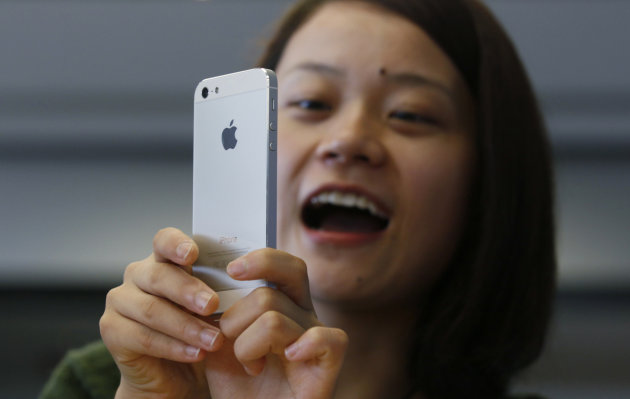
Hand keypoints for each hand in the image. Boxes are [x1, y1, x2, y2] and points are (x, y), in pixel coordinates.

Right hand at [99, 227, 223, 398]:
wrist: (178, 373)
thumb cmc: (200, 329)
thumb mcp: (213, 307)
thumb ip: (220, 289)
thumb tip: (245, 277)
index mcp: (163, 260)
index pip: (164, 241)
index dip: (176, 244)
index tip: (193, 254)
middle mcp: (137, 275)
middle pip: (159, 277)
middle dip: (188, 291)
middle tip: (212, 305)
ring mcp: (120, 301)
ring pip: (152, 310)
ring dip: (186, 327)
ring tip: (214, 340)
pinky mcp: (111, 330)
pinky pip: (142, 337)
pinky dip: (173, 347)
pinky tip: (195, 354)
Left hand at [204, 249, 348, 398]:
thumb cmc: (236, 383)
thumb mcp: (217, 341)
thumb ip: (217, 311)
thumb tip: (205, 279)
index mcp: (282, 303)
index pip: (283, 265)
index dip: (261, 260)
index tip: (231, 270)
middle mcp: (302, 315)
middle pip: (269, 293)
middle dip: (234, 320)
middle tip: (226, 340)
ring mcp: (315, 339)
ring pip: (273, 320)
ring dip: (246, 348)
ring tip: (249, 366)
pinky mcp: (327, 364)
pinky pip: (325, 338)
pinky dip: (304, 345)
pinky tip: (289, 358)